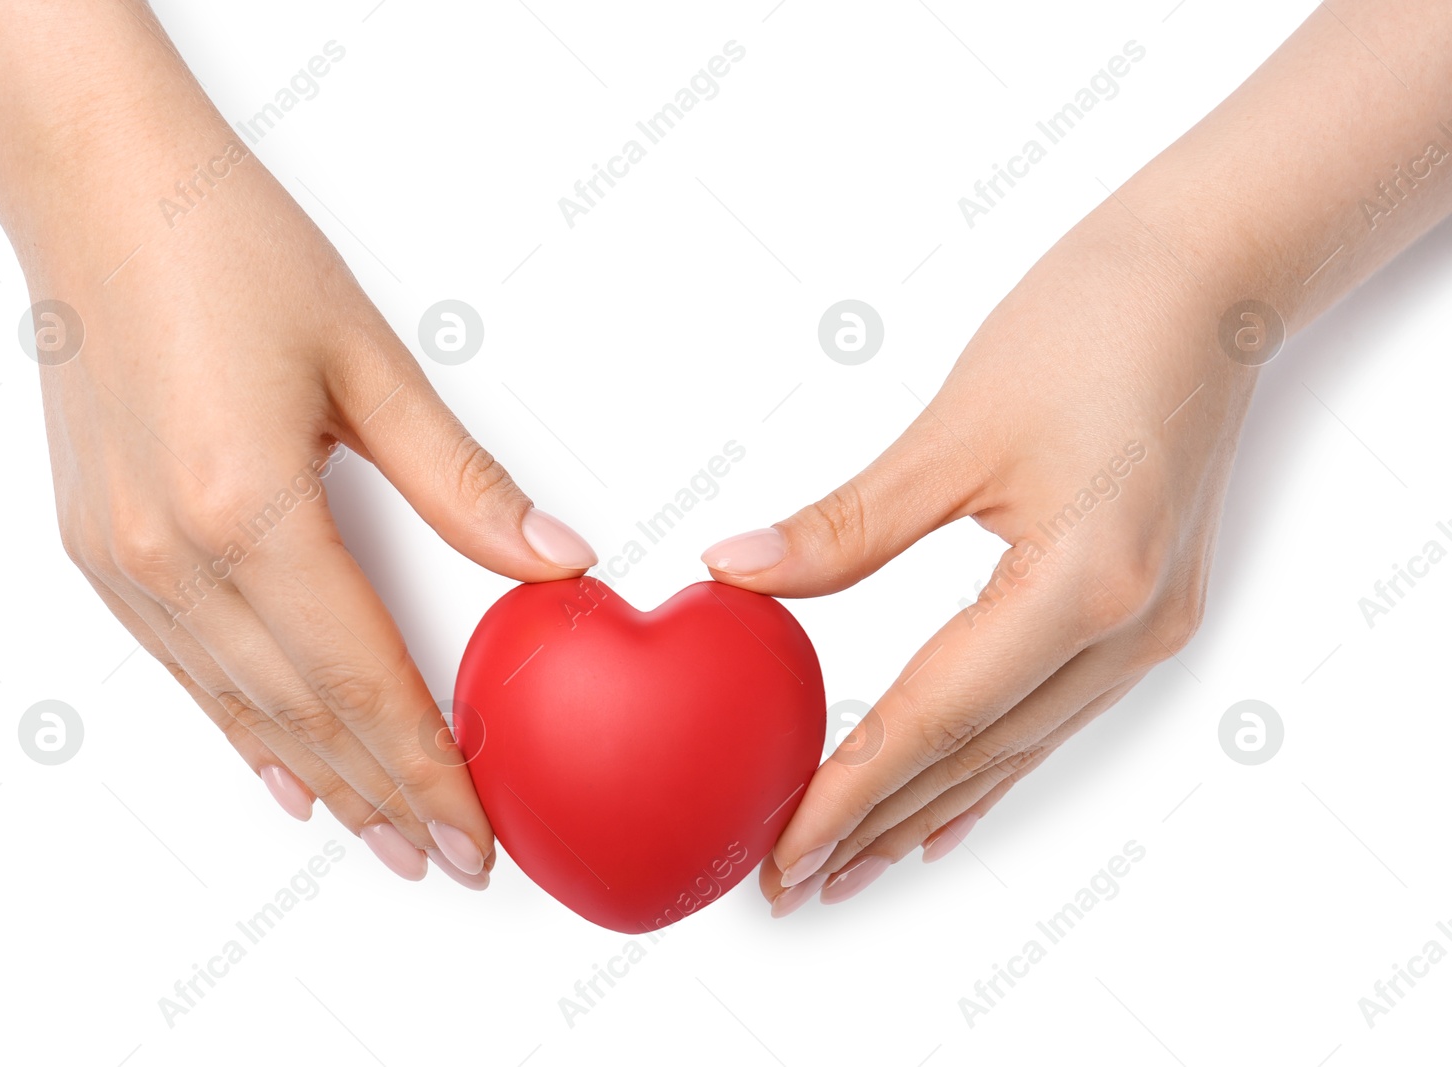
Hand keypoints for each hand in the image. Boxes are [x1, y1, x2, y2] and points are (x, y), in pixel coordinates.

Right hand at [32, 147, 596, 885]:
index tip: (480, 831)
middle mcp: (172, 555)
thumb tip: (555, 558)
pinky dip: (245, 732)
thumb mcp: (369, 363)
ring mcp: (123, 561)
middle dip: (385, 799)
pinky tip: (283, 774)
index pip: (364, 680)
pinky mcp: (99, 550)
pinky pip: (187, 674)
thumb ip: (462, 481)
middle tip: (449, 861)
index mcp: (248, 509)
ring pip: (242, 709)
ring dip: (320, 782)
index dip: (429, 767)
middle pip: (305, 714)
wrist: (97, 191)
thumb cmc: (227, 250)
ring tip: (383, 840)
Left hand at [703, 205, 1250, 912]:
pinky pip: (1052, 715)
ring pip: (1016, 747)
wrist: (1208, 277)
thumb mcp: (955, 432)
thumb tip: (737, 575)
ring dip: (928, 807)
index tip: (784, 846)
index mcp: (1085, 584)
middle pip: (976, 753)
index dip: (852, 789)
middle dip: (878, 823)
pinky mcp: (1146, 611)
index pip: (938, 715)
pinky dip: (989, 766)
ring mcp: (1148, 628)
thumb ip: (846, 526)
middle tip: (791, 881)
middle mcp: (1128, 628)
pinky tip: (947, 807)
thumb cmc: (1094, 324)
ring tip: (852, 863)